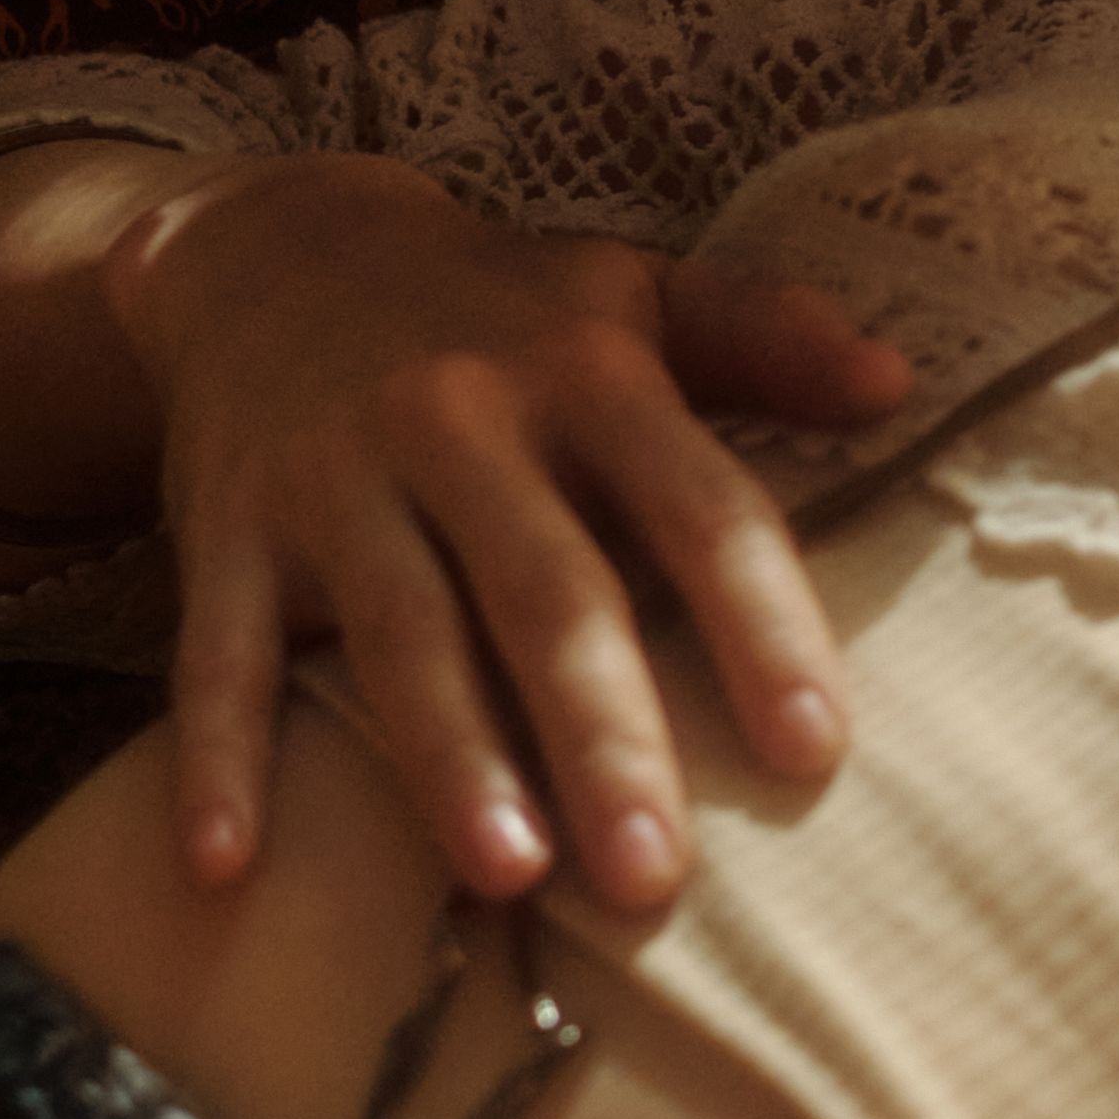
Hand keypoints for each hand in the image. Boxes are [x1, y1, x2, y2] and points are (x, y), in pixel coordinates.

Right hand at [114, 152, 915, 908]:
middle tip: (656, 874)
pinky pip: (218, 656)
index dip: (761, 623)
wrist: (268, 244)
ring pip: (403, 632)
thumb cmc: (492, 302)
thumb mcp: (633, 289)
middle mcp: (462, 422)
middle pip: (548, 592)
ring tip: (506, 874)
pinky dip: (217, 759)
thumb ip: (766, 335)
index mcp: (587, 374)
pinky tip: (227, 867)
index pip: (698, 506)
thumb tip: (901, 385)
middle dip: (604, 734)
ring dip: (451, 758)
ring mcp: (336, 480)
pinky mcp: (226, 532)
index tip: (814, 744)